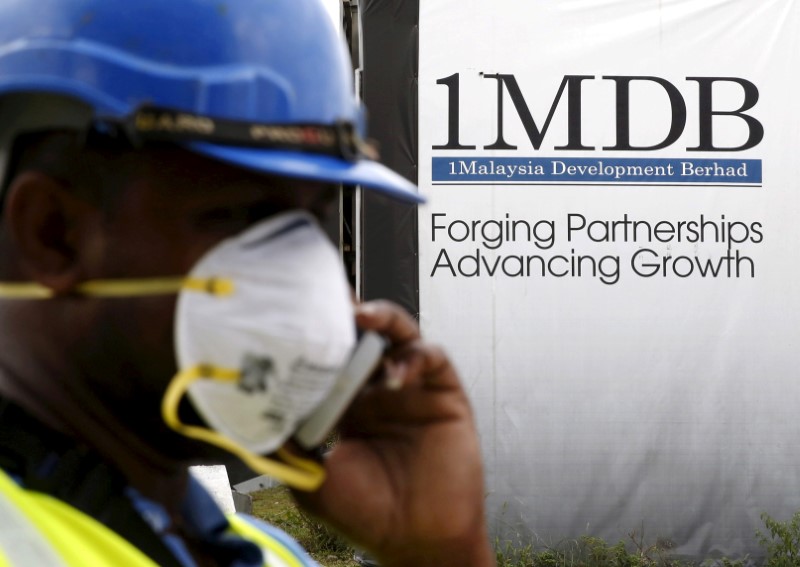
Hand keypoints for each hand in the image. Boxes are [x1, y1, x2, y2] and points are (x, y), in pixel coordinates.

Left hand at [293, 300, 494, 566]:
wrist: (416, 541)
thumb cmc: (366, 513)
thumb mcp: (311, 478)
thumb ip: (286, 444)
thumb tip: (250, 414)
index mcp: (344, 403)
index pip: (328, 355)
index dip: (315, 334)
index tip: (293, 315)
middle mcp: (376, 388)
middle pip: (361, 334)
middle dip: (344, 314)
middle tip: (326, 297)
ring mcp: (410, 387)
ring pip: (397, 333)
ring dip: (381, 318)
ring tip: (362, 316)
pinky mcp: (443, 392)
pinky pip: (431, 357)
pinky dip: (414, 357)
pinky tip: (395, 374)